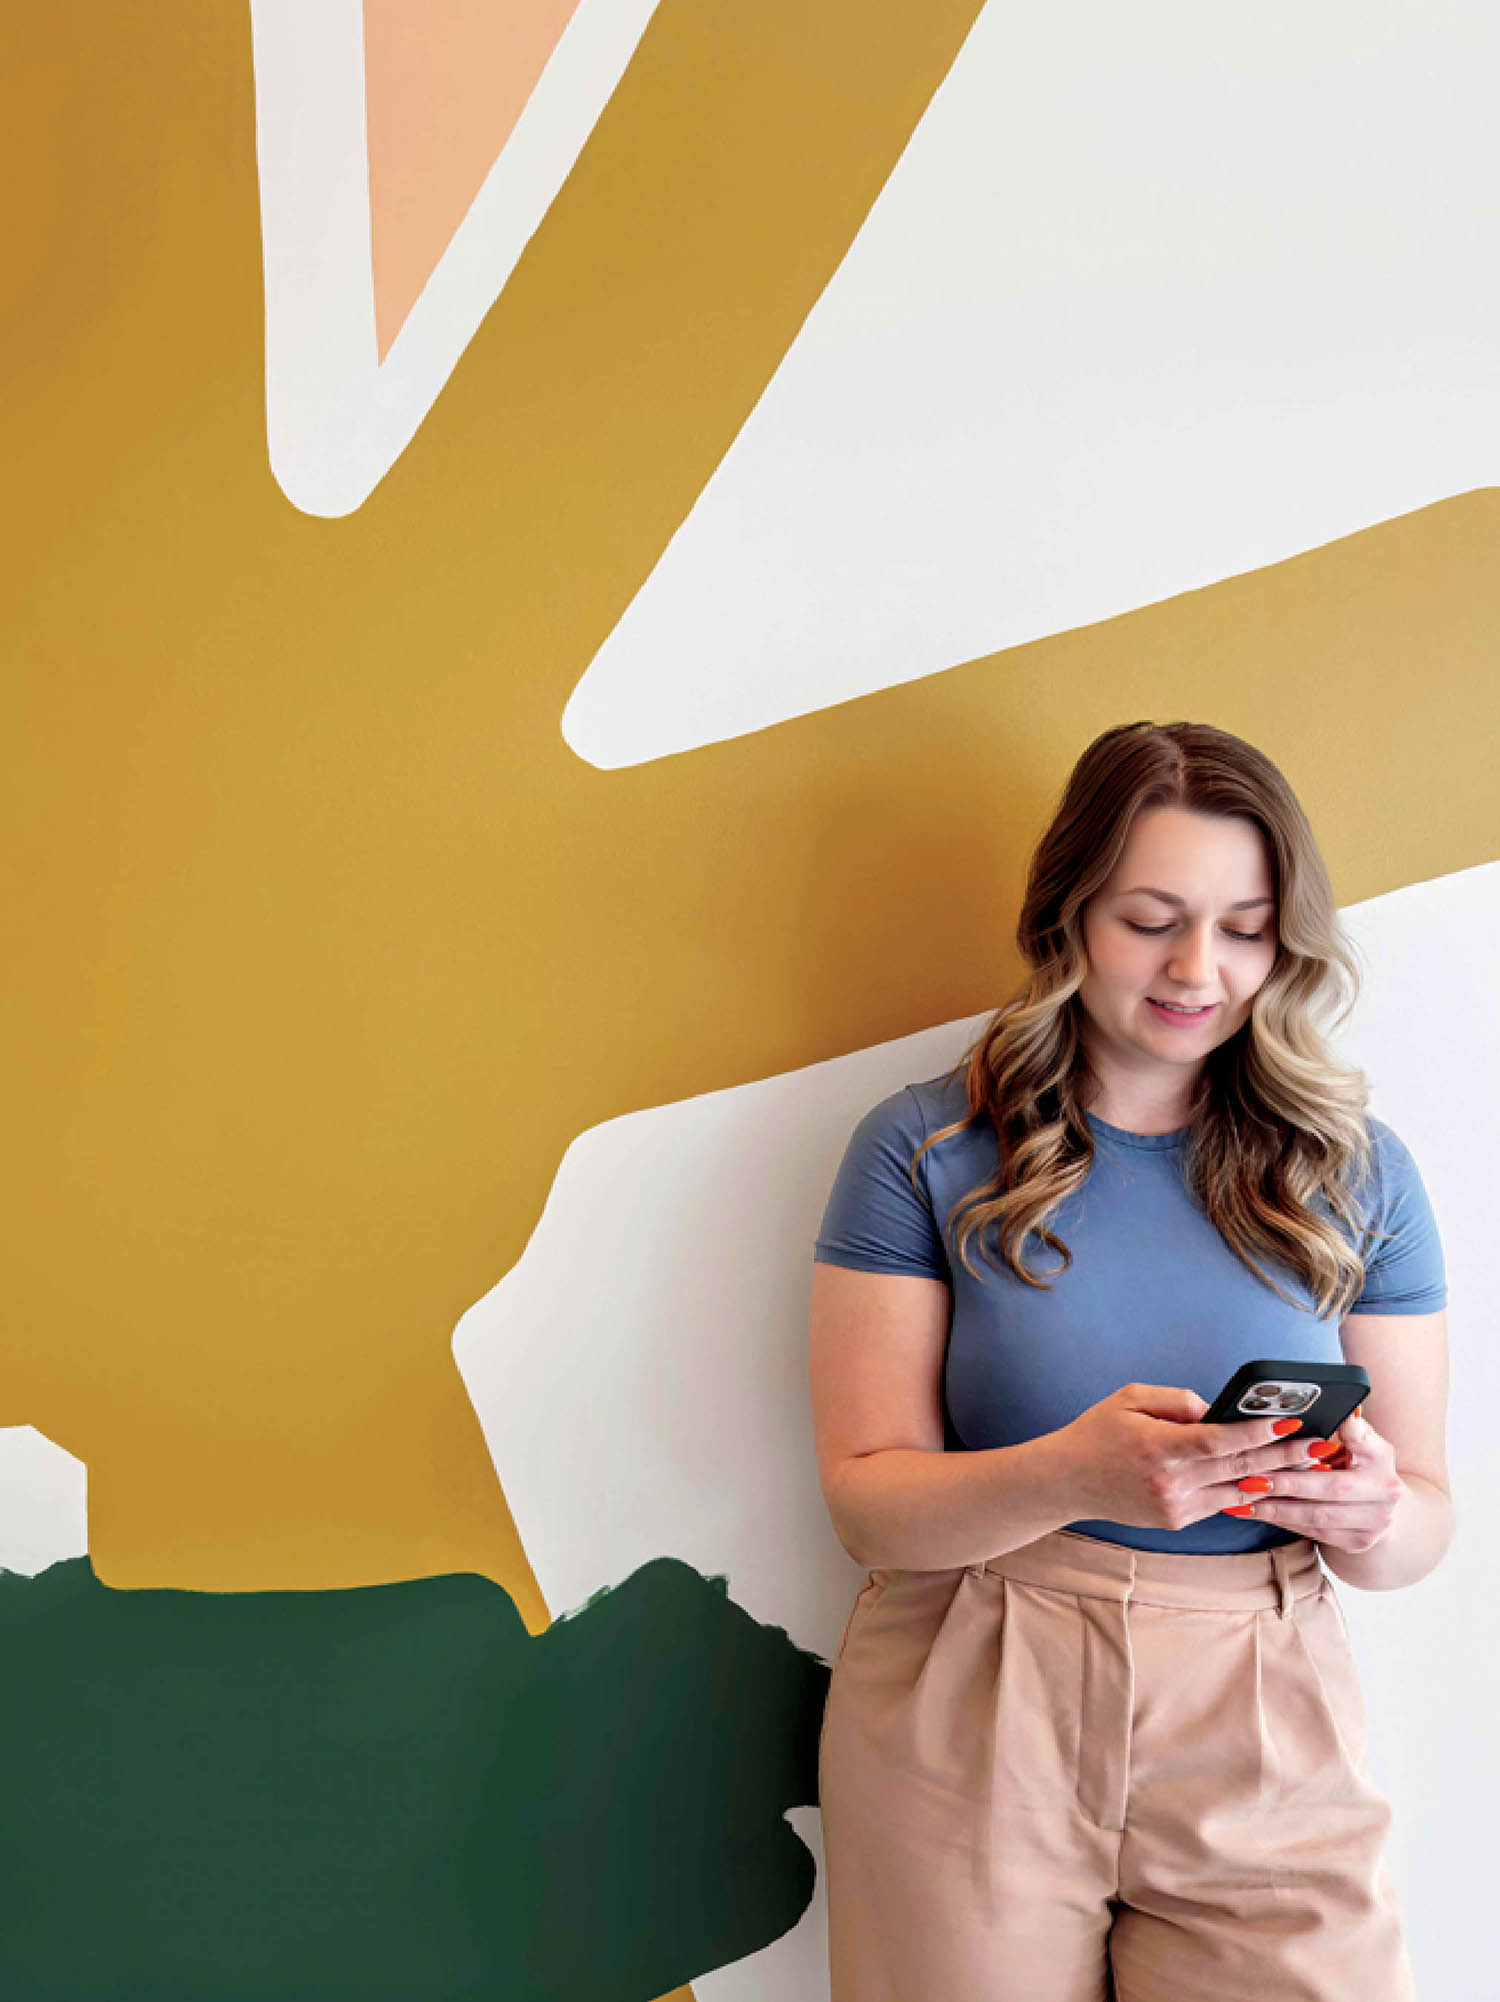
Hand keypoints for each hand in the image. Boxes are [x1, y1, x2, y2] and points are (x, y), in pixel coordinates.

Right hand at [1056, 1382, 1352, 1532]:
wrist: (1066, 1481)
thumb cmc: (1098, 1432)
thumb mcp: (1131, 1399)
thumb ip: (1178, 1401)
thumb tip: (1220, 1411)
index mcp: (1158, 1447)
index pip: (1219, 1440)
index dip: (1259, 1432)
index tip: (1292, 1422)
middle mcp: (1170, 1482)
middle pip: (1239, 1467)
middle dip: (1284, 1454)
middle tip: (1321, 1445)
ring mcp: (1175, 1507)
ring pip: (1237, 1490)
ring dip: (1275, 1476)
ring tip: (1309, 1464)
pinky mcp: (1176, 1521)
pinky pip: (1222, 1504)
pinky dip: (1247, 1490)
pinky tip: (1272, 1478)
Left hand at [1228, 1408, 1405, 1553]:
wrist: (1386, 1508)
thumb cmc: (1367, 1466)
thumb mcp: (1366, 1443)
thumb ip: (1353, 1429)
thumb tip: (1346, 1409)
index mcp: (1384, 1464)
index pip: (1354, 1448)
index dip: (1323, 1444)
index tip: (1285, 1435)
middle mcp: (1383, 1501)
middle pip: (1328, 1490)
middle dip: (1286, 1483)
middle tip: (1250, 1476)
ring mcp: (1371, 1527)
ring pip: (1316, 1518)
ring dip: (1277, 1508)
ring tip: (1244, 1496)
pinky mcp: (1356, 1543)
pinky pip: (1313, 1533)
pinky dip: (1283, 1521)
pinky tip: (1258, 1511)